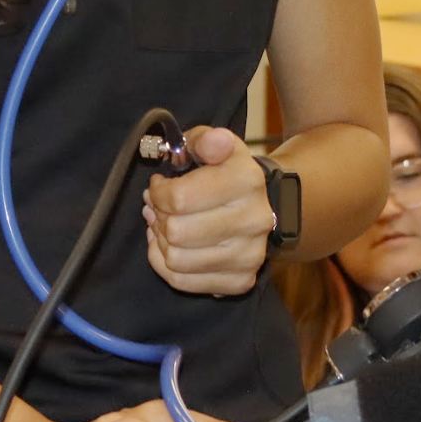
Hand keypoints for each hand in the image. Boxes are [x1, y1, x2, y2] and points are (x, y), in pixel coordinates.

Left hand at [143, 126, 272, 294]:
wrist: (262, 204)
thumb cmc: (227, 172)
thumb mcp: (214, 144)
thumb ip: (206, 140)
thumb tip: (212, 142)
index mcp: (246, 180)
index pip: (179, 198)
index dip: (158, 193)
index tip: (159, 186)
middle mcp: (254, 220)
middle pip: (176, 232)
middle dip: (159, 217)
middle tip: (160, 207)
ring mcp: (250, 254)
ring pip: (176, 260)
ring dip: (161, 242)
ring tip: (164, 225)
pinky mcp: (242, 280)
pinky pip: (183, 281)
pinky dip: (166, 265)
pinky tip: (171, 247)